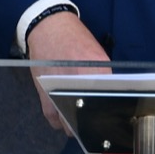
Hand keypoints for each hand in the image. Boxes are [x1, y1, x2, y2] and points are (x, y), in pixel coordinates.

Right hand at [26, 12, 110, 131]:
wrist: (50, 27)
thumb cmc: (76, 39)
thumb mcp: (98, 55)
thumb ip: (104, 76)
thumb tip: (109, 96)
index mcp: (98, 72)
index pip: (108, 101)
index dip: (109, 114)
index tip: (110, 119)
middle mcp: (79, 82)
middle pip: (88, 116)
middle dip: (91, 121)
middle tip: (94, 122)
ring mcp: (59, 90)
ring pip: (69, 122)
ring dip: (74, 126)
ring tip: (79, 124)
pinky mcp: (44, 94)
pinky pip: (53, 117)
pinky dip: (59, 121)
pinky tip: (64, 120)